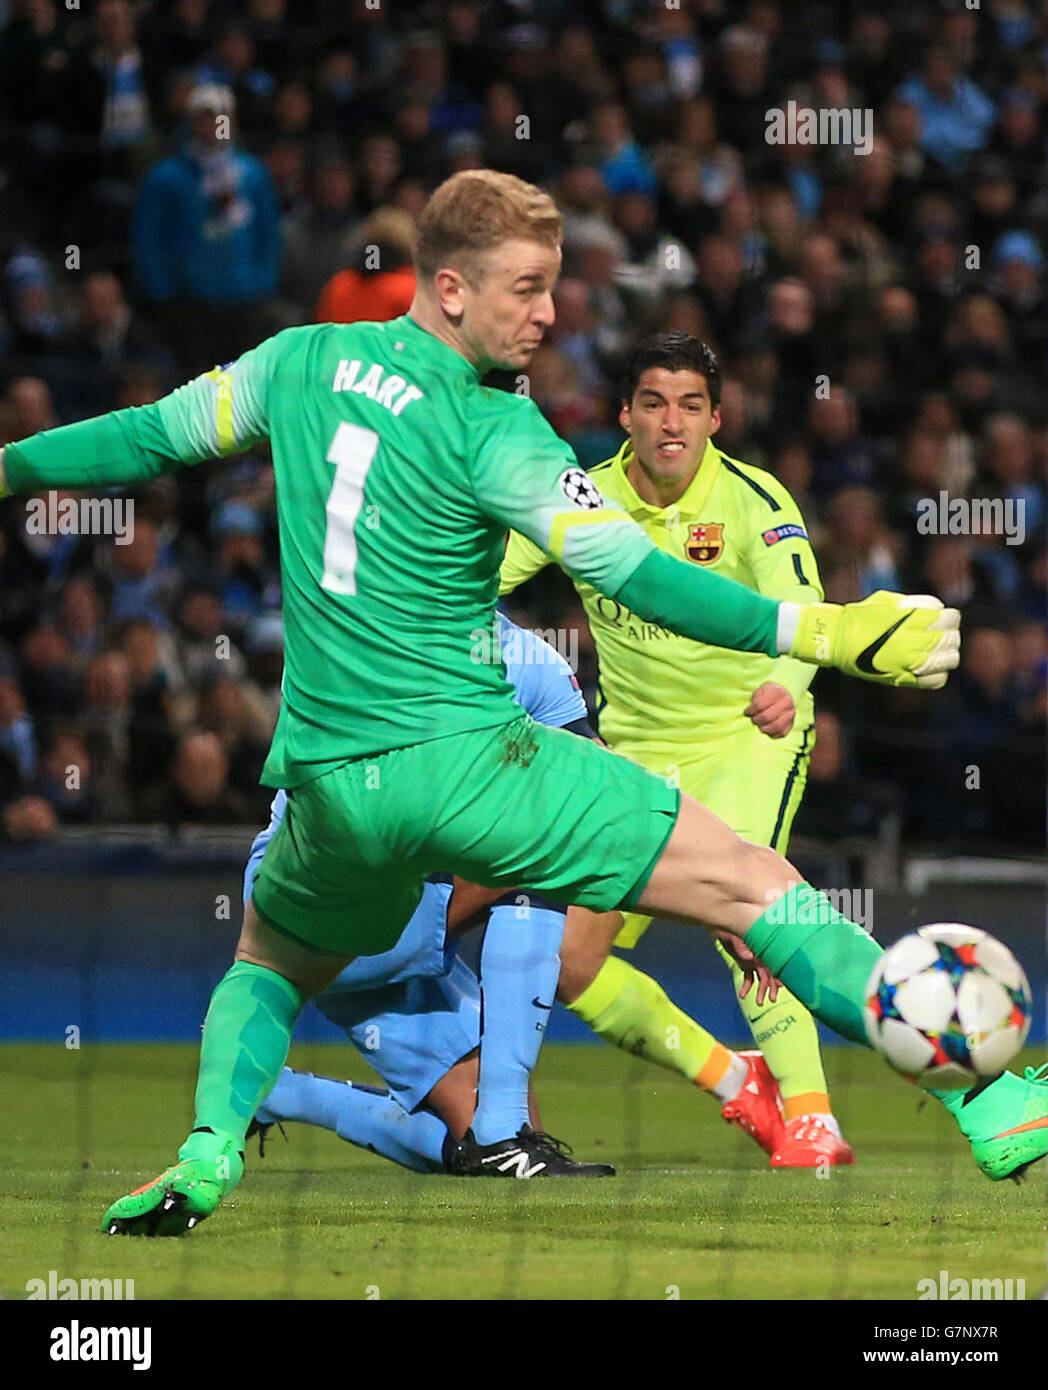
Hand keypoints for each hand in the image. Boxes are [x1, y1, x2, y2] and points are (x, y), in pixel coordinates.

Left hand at [714, 930, 780, 1006]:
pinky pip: (749, 979)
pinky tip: (742, 995)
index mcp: (763, 951)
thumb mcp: (736, 936)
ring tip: (759, 1003)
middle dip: (770, 988)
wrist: (723, 927)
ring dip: (760, 991)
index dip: (778, 976)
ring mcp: (754, 962)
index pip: (774, 965)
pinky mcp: (745, 965)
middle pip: (769, 975)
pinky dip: (747, 987)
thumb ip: (743, 947)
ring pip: (761, 980)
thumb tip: (750, 958)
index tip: (780, 987)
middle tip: (770, 1000)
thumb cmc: (731, 929)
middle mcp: (761, 958)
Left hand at [745, 681, 794, 737]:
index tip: (747, 712)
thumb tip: (750, 711)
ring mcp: (791, 713)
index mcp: (778, 692)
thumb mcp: (760, 690)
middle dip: (756, 720)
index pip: (759, 705)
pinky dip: (771, 733)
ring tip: (759, 725)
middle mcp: (787, 702)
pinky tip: (766, 728)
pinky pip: (780, 733)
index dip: (750, 710)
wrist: (783, 697)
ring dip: (763, 728)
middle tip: (753, 719)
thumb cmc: (768, 694)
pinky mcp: (790, 724)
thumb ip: (755, 697)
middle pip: (766, 716)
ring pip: (775, 726)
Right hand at [788, 591, 959, 688]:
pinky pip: (935, 680)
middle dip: (952, 634)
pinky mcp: (902, 679)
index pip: (947, 619)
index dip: (952, 617)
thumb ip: (915, 603)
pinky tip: (934, 666)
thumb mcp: (888, 600)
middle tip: (945, 632)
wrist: (837, 640)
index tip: (948, 616)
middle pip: (949, 640)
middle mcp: (910, 644)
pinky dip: (940, 673)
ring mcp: (907, 664)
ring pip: (946, 661)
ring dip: (949, 653)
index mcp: (908, 622)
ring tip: (942, 649)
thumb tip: (938, 609)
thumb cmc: (862, 616)